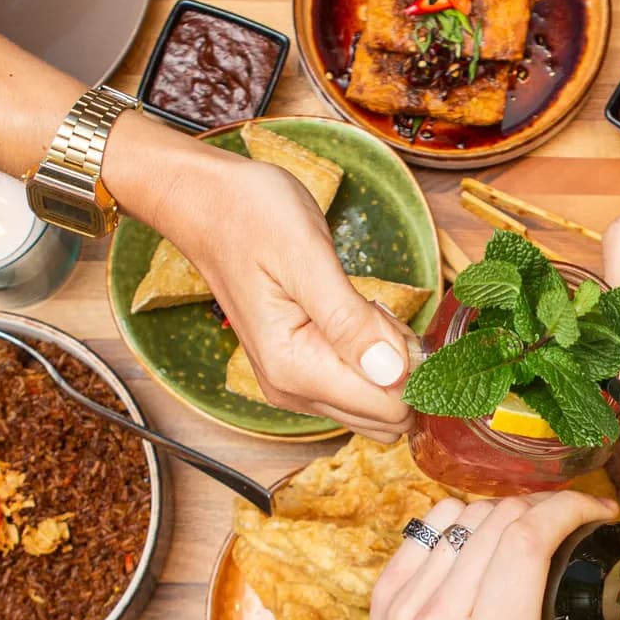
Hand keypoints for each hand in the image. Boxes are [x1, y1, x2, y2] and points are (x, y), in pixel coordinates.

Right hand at [109, 122, 419, 442]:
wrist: (207, 203)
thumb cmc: (250, 216)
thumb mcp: (307, 257)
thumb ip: (349, 321)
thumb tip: (393, 373)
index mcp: (295, 369)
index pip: (388, 408)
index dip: (412, 367)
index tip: (391, 316)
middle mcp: (293, 391)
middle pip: (386, 416)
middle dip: (404, 368)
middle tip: (375, 307)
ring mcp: (296, 385)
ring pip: (376, 404)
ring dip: (390, 360)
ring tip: (359, 305)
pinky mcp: (301, 372)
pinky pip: (358, 385)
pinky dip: (374, 355)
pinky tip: (355, 313)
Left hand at [352, 491, 619, 619]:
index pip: (527, 542)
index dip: (568, 509)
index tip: (596, 512)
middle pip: (500, 521)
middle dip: (546, 508)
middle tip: (574, 523)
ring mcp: (406, 607)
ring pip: (465, 516)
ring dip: (507, 513)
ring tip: (532, 533)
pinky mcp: (384, 598)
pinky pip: (430, 526)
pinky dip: (465, 520)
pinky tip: (486, 540)